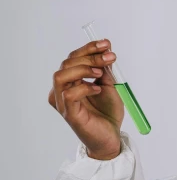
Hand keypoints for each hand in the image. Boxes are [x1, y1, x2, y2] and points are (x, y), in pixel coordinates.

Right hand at [48, 39, 124, 158]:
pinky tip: (98, 90)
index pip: (73, 58)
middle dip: (90, 56)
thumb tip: (106, 48)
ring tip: (100, 73)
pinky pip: (69, 95)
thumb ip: (105, 69)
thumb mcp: (110, 85)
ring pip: (61, 76)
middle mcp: (62, 90)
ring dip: (82, 69)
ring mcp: (63, 102)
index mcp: (71, 81)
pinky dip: (85, 87)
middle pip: (67, 63)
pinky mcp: (69, 113)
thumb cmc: (107, 113)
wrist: (111, 136)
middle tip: (110, 57)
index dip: (89, 48)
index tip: (106, 43)